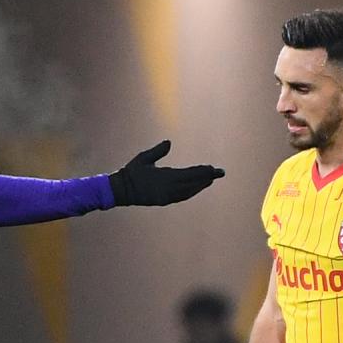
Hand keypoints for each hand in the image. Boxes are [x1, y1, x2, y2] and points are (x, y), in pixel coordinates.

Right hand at [109, 140, 224, 206]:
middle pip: (194, 184)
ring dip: (201, 186)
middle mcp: (169, 189)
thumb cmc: (132, 172)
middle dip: (208, 178)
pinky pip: (182, 196)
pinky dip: (192, 191)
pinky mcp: (164, 201)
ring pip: (189, 192)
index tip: (214, 169)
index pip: (190, 174)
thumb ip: (158, 151)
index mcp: (166, 177)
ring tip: (210, 179)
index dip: (204, 172)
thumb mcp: (144, 158)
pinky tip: (196, 188)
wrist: (121, 191)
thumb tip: (169, 142)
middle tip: (220, 173)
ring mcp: (167, 197)